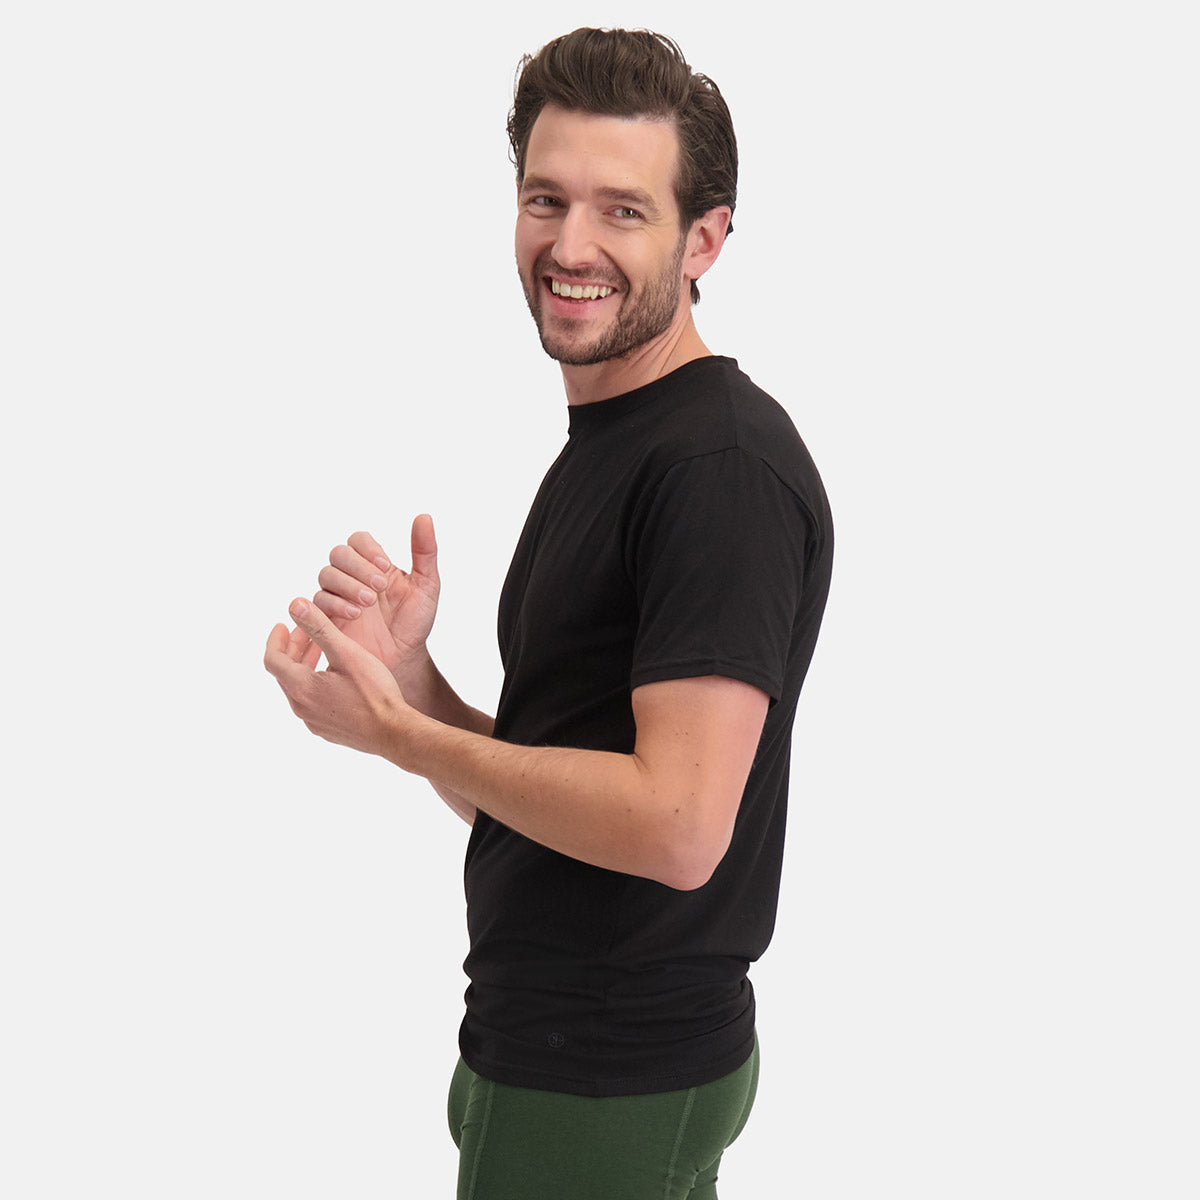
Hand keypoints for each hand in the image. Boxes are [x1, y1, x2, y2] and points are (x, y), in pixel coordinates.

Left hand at [264, 598, 410, 757]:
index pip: (273, 660)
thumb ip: (320, 627)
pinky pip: (312, 703)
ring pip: (299, 688)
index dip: (275, 640)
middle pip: (285, 673)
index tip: (283, 625)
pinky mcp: (328, 730)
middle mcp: (302, 708)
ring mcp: (314, 722)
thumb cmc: (375, 692)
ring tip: (321, 650)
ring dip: (305, 666)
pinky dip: (315, 684)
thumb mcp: (347, 653)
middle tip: (306, 632)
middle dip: (294, 649)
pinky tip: (336, 677)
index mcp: (302, 688)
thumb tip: (295, 604)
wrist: (395, 732)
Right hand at [314, 516, 439, 676]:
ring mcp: (338, 596)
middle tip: (378, 587)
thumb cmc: (415, 621)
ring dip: (347, 585)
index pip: (359, 540)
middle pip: (339, 554)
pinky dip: (336, 605)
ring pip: (326, 575)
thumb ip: (425, 551)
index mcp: (374, 564)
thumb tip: (424, 516)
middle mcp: (352, 576)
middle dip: (357, 567)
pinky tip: (356, 614)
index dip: (368, 549)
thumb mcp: (427, 585)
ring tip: (368, 602)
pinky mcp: (326, 618)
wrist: (405, 657)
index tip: (386, 566)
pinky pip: (318, 603)